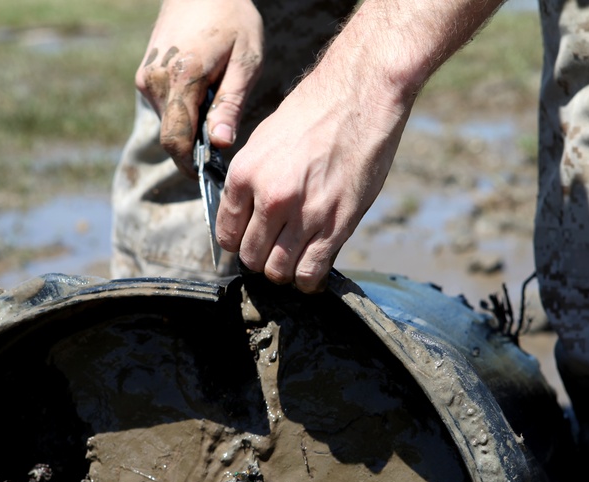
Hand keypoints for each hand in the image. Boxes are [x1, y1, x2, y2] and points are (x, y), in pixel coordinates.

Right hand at [135, 0, 263, 176]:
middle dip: (197, 148)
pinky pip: (165, 110)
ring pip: (169, 125)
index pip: (177, 141)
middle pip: (173, 138)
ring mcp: (146, 80)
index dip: (194, 166)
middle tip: (226, 140)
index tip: (214, 177)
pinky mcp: (145, 77)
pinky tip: (206, 94)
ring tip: (218, 106)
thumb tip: (220, 145)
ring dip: (192, 127)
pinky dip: (184, 113)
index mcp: (180, 79)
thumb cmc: (231, 18)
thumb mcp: (245, 61)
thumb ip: (230, 104)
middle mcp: (154, 82)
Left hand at [213, 0, 503, 292]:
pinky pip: (310, 272)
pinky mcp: (337, 225)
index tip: (251, 239)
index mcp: (245, 174)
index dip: (238, 242)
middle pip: (251, 257)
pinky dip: (307, 279)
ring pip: (279, 270)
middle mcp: (271, 197)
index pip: (227, 233)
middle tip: (275, 249)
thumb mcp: (265, 139)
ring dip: (283, 270)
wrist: (361, 95)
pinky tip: (310, 269)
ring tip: (293, 257)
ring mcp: (305, 214)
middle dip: (260, 258)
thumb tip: (244, 211)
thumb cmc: (314, 111)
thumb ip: (251, 178)